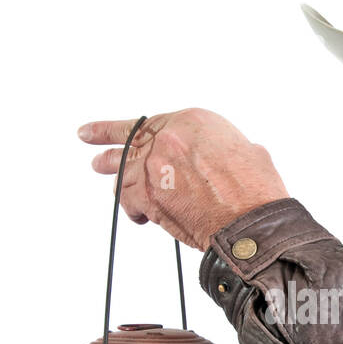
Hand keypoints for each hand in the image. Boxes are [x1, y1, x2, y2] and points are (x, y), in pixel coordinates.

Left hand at [78, 109, 289, 250]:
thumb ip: (216, 148)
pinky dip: (131, 207)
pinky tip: (135, 212)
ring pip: (124, 170)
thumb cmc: (255, 191)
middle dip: (104, 135)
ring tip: (101, 169)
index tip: (122, 126)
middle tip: (87, 135)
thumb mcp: (243, 150)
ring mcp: (154, 167)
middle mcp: (168, 139)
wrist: (251, 222)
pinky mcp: (149, 197)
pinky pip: (128, 199)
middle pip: (129, 137)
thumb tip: (211, 160)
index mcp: (193, 121)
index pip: (155, 122)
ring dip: (114, 173)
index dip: (136, 125)